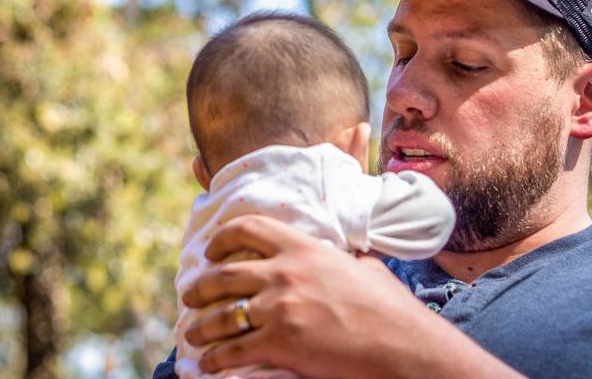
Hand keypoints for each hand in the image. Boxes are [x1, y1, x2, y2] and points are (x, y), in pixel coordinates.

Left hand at [180, 215, 522, 378]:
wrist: (402, 345)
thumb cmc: (390, 308)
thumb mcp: (366, 265)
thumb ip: (347, 255)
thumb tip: (351, 248)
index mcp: (304, 248)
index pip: (250, 228)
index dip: (222, 238)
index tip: (211, 250)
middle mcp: (285, 272)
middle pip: (224, 274)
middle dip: (199, 286)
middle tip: (190, 295)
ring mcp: (280, 308)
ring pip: (221, 315)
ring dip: (200, 327)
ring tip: (192, 334)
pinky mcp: (279, 342)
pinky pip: (232, 350)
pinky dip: (214, 359)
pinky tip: (207, 363)